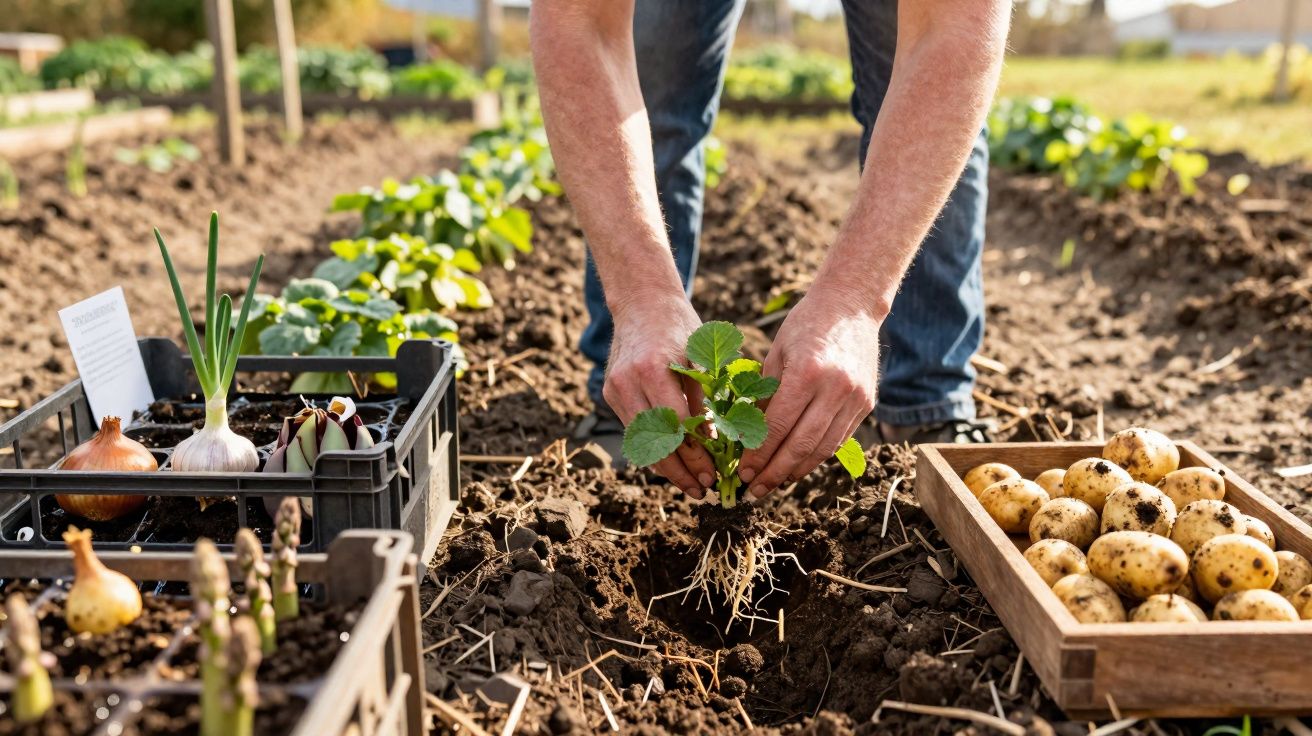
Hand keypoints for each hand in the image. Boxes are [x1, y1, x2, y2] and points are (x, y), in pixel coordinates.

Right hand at [605, 292, 715, 496]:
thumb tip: (715, 445)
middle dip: (679, 472)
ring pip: (640, 441)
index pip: (677, 427)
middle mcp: (629, 381)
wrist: (643, 302)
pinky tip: (672, 463)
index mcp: (654, 369)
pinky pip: (633, 430)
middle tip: (701, 489)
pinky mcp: (610, 393)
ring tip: (689, 483)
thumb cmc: (681, 328)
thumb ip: (706, 401)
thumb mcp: (702, 359)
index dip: (695, 457)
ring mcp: (615, 388)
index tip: (712, 476)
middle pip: (654, 442)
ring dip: (665, 466)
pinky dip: (653, 448)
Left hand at [737, 287, 880, 497]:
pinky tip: (798, 466)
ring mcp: (855, 398)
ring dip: (797, 471)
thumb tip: (745, 438)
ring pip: (823, 448)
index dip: (759, 455)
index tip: (743, 473)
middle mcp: (835, 389)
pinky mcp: (866, 404)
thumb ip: (763, 395)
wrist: (852, 305)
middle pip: (802, 445)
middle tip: (755, 490)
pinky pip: (839, 438)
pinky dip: (817, 456)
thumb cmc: (804, 326)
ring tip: (775, 484)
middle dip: (775, 472)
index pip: (778, 426)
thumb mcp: (776, 353)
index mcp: (807, 373)